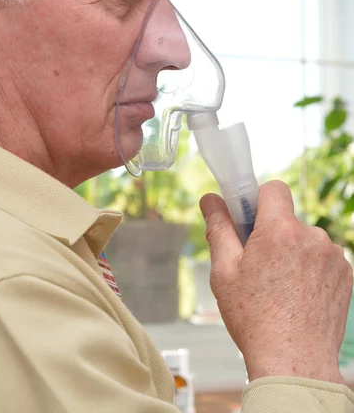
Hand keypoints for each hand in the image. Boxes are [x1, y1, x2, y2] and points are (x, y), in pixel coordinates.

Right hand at [200, 180, 352, 383]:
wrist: (294, 362)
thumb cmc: (255, 320)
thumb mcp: (225, 272)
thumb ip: (219, 228)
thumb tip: (210, 199)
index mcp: (280, 231)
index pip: (274, 188)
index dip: (258, 199)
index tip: (249, 218)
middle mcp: (312, 237)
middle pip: (288, 218)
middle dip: (273, 233)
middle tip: (258, 265)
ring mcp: (333, 256)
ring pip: (305, 239)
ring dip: (293, 252)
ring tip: (280, 287)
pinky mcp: (346, 274)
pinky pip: (323, 258)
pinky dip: (311, 268)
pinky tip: (298, 295)